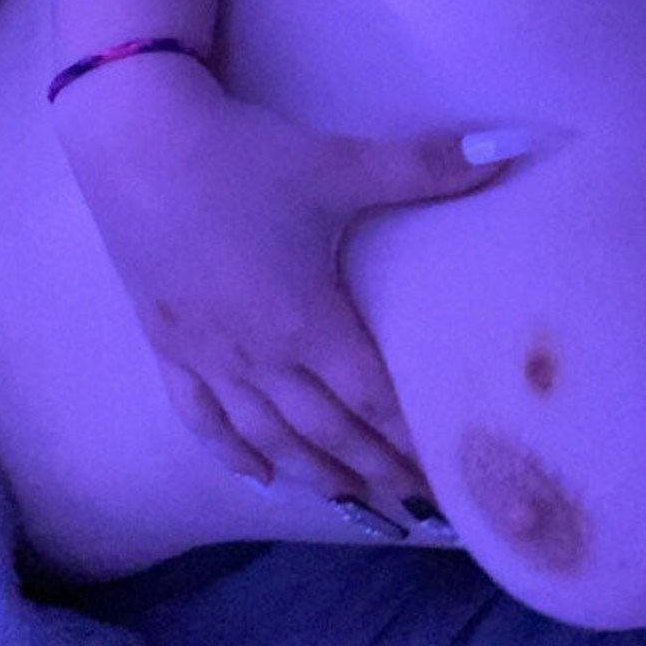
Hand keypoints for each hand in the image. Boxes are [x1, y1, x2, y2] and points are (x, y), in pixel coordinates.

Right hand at [59, 58, 515, 499]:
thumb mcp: (340, 162)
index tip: (443, 479)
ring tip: (350, 499)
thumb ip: (427, 166)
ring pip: (266, 436)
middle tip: (412, 504)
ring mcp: (206, 355)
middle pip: (326, 432)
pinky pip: (200, 417)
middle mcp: (257, 354)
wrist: (134, 140)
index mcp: (306, 320)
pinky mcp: (167, 343)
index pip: (372, 402)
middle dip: (372, 471)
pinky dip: (232, 452)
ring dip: (312, 473)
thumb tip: (512, 146)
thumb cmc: (243, 156)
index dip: (410, 444)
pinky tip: (257, 473)